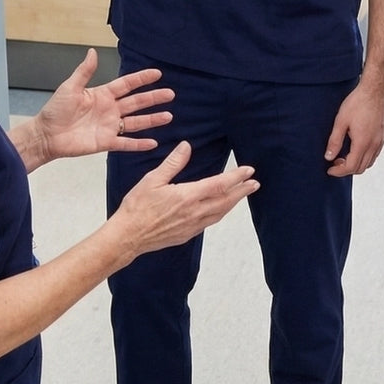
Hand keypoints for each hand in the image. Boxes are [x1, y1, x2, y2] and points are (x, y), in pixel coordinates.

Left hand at [33, 48, 173, 163]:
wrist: (46, 135)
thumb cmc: (55, 110)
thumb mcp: (70, 87)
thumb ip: (84, 72)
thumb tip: (92, 51)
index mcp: (102, 95)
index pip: (127, 85)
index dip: (141, 79)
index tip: (157, 73)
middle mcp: (110, 110)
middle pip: (136, 103)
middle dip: (153, 98)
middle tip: (170, 94)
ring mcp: (110, 126)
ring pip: (136, 122)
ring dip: (152, 120)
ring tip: (168, 116)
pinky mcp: (106, 142)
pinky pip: (126, 143)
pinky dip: (139, 144)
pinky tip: (153, 143)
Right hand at [115, 141, 257, 259]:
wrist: (128, 236)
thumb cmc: (137, 207)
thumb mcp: (152, 180)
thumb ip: (173, 163)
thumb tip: (186, 146)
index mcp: (188, 196)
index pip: (219, 185)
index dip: (236, 177)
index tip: (249, 170)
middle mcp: (194, 212)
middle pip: (225, 200)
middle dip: (242, 191)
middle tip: (255, 183)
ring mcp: (192, 226)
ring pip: (220, 213)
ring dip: (233, 203)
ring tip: (243, 194)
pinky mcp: (187, 234)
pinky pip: (210, 222)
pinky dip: (220, 213)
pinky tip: (220, 210)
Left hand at [324, 76, 383, 176]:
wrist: (375, 90)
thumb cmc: (358, 102)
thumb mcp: (341, 121)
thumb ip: (334, 141)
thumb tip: (329, 156)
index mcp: (362, 142)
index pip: (351, 166)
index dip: (339, 171)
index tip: (330, 169)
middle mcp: (374, 145)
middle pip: (361, 168)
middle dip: (346, 169)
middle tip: (335, 162)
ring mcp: (380, 141)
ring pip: (369, 162)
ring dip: (356, 164)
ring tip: (344, 156)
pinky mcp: (383, 136)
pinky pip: (374, 154)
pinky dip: (365, 158)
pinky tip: (356, 149)